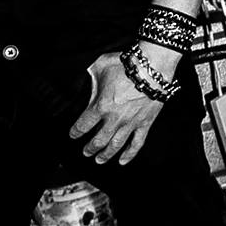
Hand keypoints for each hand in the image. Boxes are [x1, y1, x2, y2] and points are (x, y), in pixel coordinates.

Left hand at [69, 48, 170, 165]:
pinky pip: (137, 143)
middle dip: (89, 148)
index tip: (73, 135)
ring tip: (99, 160)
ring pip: (115, 146)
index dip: (75, 132)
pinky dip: (129, 154)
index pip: (83, 125)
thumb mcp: (100, 66)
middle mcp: (114, 119)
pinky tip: (123, 161)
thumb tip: (88, 79)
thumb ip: (91, 77)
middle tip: (86, 152)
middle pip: (98, 141)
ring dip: (105, 155)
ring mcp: (130, 123)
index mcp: (100, 106)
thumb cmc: (127, 64)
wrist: (152, 68)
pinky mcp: (145, 123)